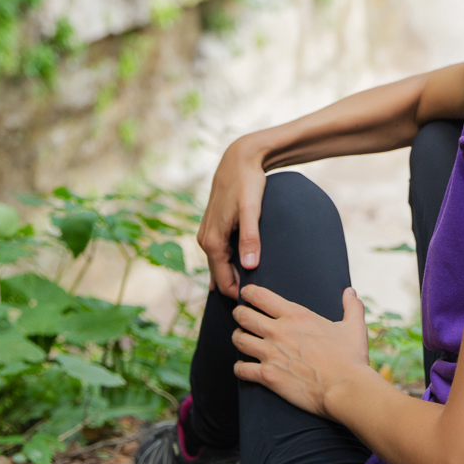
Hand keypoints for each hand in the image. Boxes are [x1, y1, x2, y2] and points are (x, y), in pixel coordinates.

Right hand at [198, 137, 267, 297]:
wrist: (239, 160)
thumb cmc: (248, 183)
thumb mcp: (252, 210)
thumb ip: (251, 237)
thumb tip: (249, 266)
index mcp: (213, 241)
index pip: (223, 281)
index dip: (238, 294)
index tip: (256, 303)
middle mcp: (205, 240)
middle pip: (219, 276)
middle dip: (234, 288)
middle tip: (258, 301)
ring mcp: (207, 234)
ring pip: (219, 265)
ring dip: (232, 276)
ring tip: (253, 289)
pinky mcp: (213, 228)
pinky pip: (219, 254)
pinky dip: (228, 264)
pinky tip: (241, 270)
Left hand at [230, 285, 372, 418]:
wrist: (345, 388)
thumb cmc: (350, 358)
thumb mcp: (354, 327)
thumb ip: (351, 306)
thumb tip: (350, 292)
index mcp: (295, 314)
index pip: (260, 296)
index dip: (248, 293)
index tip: (246, 294)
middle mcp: (278, 331)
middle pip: (243, 316)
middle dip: (239, 314)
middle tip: (241, 316)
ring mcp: (270, 353)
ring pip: (239, 340)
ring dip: (238, 338)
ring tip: (241, 339)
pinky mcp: (267, 376)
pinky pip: (241, 369)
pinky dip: (240, 368)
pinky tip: (243, 368)